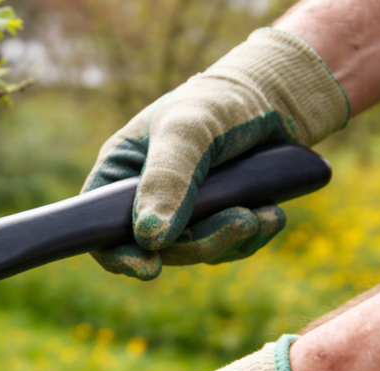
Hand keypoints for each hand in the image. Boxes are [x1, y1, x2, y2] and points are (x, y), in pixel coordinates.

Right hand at [84, 29, 348, 279]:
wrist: (279, 94)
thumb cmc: (219, 101)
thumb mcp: (188, 132)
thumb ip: (168, 180)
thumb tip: (150, 238)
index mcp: (120, 173)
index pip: (100, 226)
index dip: (116, 254)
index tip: (148, 268)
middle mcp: (145, 196)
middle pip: (154, 247)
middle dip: (197, 244)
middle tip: (239, 223)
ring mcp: (182, 211)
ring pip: (194, 250)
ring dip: (230, 238)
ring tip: (262, 213)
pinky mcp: (217, 217)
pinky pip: (226, 248)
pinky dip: (250, 236)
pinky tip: (271, 213)